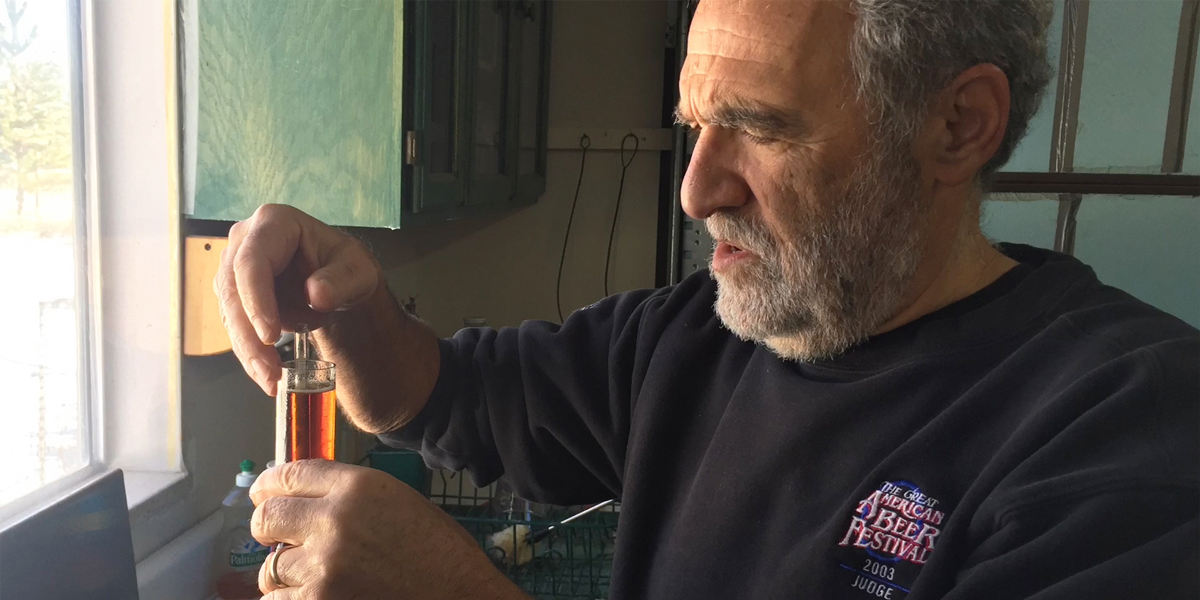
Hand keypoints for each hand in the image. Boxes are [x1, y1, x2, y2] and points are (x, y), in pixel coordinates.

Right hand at [215, 204, 382, 394]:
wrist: (339, 284)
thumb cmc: (347, 268)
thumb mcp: (358, 271)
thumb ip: (341, 281)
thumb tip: (318, 294)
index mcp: (274, 222)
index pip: (253, 262)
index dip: (257, 300)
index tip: (271, 335)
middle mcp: (246, 240)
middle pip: (232, 290)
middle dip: (249, 335)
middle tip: (269, 370)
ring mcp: (235, 267)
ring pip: (230, 313)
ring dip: (248, 350)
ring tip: (272, 380)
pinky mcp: (234, 294)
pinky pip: (236, 326)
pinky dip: (250, 353)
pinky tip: (267, 374)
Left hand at [250, 460, 526, 599]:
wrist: (461, 596)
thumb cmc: (440, 554)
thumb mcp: (398, 502)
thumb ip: (350, 497)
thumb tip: (304, 501)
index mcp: (358, 486)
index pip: (290, 474)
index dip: (268, 486)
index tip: (262, 496)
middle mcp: (334, 520)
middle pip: (267, 518)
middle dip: (266, 529)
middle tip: (275, 539)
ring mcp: (322, 567)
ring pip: (270, 570)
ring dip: (285, 576)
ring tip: (314, 580)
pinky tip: (319, 597)